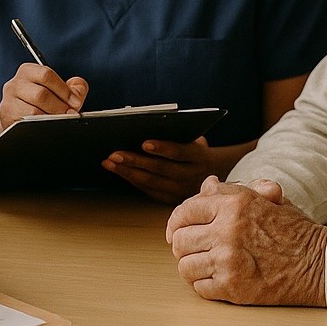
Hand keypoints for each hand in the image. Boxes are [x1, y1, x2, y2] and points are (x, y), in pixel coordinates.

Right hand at [0, 64, 87, 127]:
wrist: (20, 118)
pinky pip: (27, 122)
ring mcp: (8, 101)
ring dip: (51, 117)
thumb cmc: (43, 102)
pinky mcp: (7, 118)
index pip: (46, 75)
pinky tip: (47, 125)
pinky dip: (41, 125)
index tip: (75, 101)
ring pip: (33, 111)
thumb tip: (78, 90)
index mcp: (28, 71)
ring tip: (59, 120)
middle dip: (60, 106)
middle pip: (41, 94)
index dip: (64, 90)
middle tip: (70, 114)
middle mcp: (14, 84)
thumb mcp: (58, 90)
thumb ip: (74, 87)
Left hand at [104, 136, 222, 203]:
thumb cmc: (197, 150)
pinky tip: (119, 171)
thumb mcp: (196, 139)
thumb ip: (178, 135)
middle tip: (115, 154)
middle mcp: (191, 176)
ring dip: (127, 172)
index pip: (180, 153)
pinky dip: (132, 181)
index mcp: (199, 157)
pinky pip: (149, 191)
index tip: (144, 143)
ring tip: (110, 162)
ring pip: (151, 182)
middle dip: (135, 161)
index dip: (162, 148)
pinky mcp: (171, 199)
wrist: (215, 172)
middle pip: (160, 169)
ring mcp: (181, 190)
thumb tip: (150, 126)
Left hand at [165, 176, 326, 305]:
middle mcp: (227, 229)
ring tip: (210, 265)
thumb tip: (207, 185)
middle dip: (184, 247)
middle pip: (180, 241)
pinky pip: (199, 289)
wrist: (320, 264)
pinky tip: (222, 279)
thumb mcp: (267, 199)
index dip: (176, 223)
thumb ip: (232, 191)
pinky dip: (206, 286)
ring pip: (185, 267)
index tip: (176, 232)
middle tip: (195, 250)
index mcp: (234, 203)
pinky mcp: (233, 287)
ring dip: (194, 268)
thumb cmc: (294, 231)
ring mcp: (228, 260)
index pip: (185, 211)